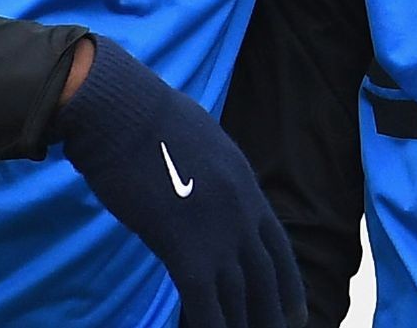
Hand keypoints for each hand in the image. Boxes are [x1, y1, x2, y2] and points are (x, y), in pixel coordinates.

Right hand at [55, 38, 305, 327]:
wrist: (122, 111)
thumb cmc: (149, 117)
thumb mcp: (204, 141)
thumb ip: (216, 172)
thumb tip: (211, 184)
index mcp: (245, 183)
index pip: (277, 246)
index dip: (287, 284)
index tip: (294, 312)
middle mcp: (241, 210)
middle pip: (266, 278)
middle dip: (271, 314)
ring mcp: (216, 230)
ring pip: (241, 296)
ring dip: (244, 327)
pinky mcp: (184, 246)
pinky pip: (206, 302)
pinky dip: (212, 326)